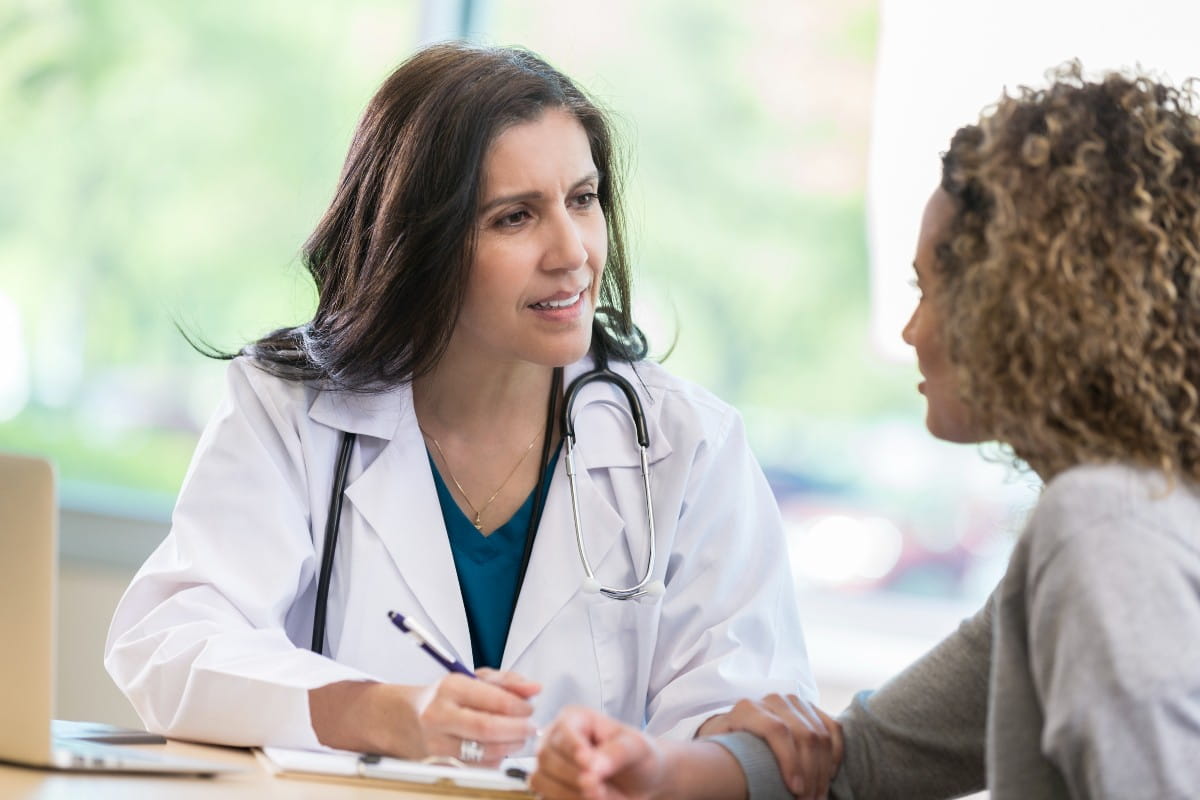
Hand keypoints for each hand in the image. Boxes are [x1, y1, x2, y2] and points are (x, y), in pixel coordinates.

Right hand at [413, 667, 540, 764]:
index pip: (493, 701)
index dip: (519, 707)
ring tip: (518, 737)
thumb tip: (534, 688)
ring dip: (510, 746)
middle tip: (530, 727)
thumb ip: (507, 681)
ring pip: (484, 752)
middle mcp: (440, 716)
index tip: (529, 708)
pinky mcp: (439, 763)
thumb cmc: (446, 697)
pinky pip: (477, 766)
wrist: (408, 718)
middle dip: (517, 730)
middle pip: (488, 729)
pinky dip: (495, 759)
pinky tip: (499, 748)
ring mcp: (437, 743)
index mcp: (450, 688)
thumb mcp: (475, 678)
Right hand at [532, 706, 667, 799]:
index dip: (573, 748)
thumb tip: (592, 767)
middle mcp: (554, 738)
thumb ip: (615, 753)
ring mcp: (548, 765)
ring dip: (568, 793)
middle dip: (573, 776)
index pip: (563, 730)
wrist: (638, 782)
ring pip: (540, 779)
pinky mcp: (548, 788)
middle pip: (546, 756)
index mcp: (574, 718)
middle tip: (599, 789)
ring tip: (599, 797)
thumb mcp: (635, 748)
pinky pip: (545, 797)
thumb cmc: (636, 756)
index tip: (590, 765)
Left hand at [697, 694, 842, 799]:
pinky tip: (830, 774)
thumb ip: (723, 758)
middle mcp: (772, 701)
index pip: (777, 730)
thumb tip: (726, 779)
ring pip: (820, 734)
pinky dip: (835, 753)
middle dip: (811, 773)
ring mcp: (793, 703)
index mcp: (747, 709)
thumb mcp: (719, 751)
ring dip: (824, 770)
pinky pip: (832, 728)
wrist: (734, 730)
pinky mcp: (809, 708)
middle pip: (803, 735)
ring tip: (819, 795)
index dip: (790, 761)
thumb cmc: (727, 748)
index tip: (794, 791)